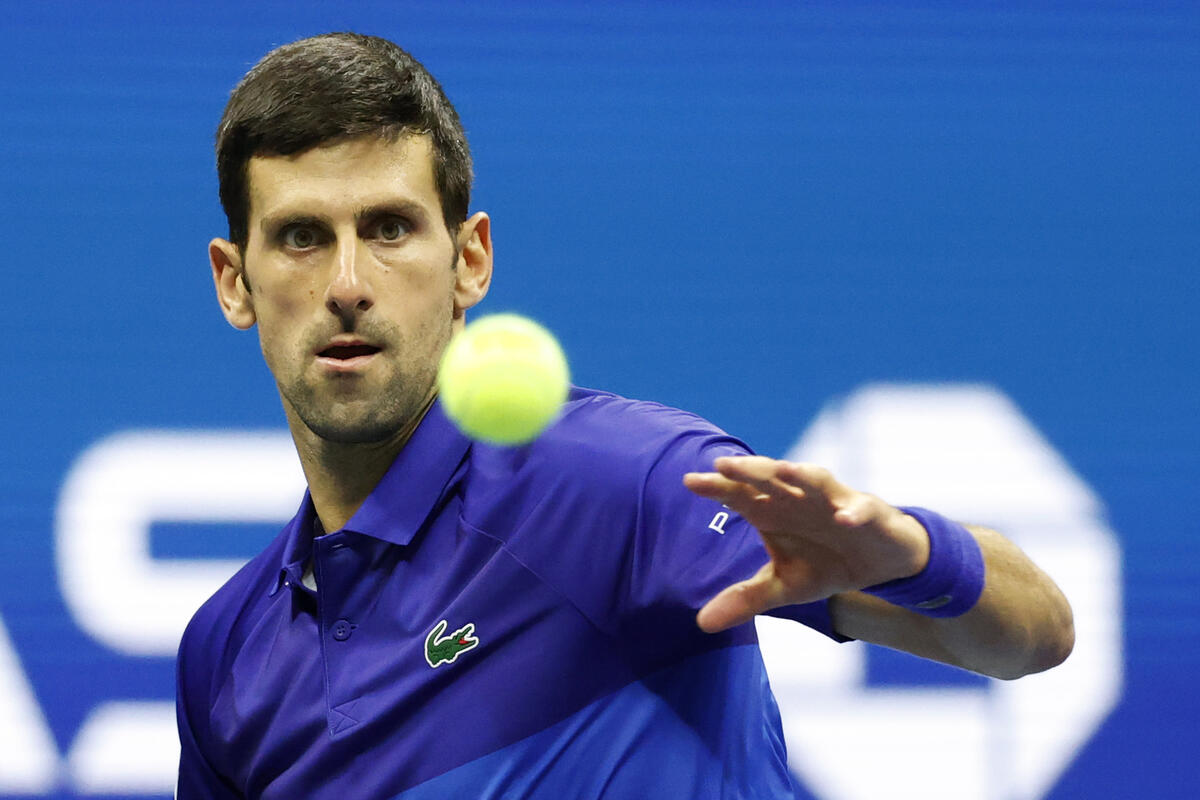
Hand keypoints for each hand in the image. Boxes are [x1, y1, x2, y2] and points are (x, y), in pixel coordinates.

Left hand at [683, 456, 930, 632]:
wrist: (880, 562)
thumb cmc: (825, 564)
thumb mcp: (784, 587)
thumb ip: (746, 598)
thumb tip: (701, 624)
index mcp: (774, 511)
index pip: (741, 494)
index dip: (717, 487)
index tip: (689, 482)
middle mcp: (800, 498)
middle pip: (771, 478)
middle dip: (751, 470)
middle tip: (724, 465)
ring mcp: (834, 501)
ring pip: (815, 481)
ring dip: (801, 475)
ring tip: (783, 470)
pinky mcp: (869, 512)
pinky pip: (861, 508)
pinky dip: (853, 511)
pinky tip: (842, 516)